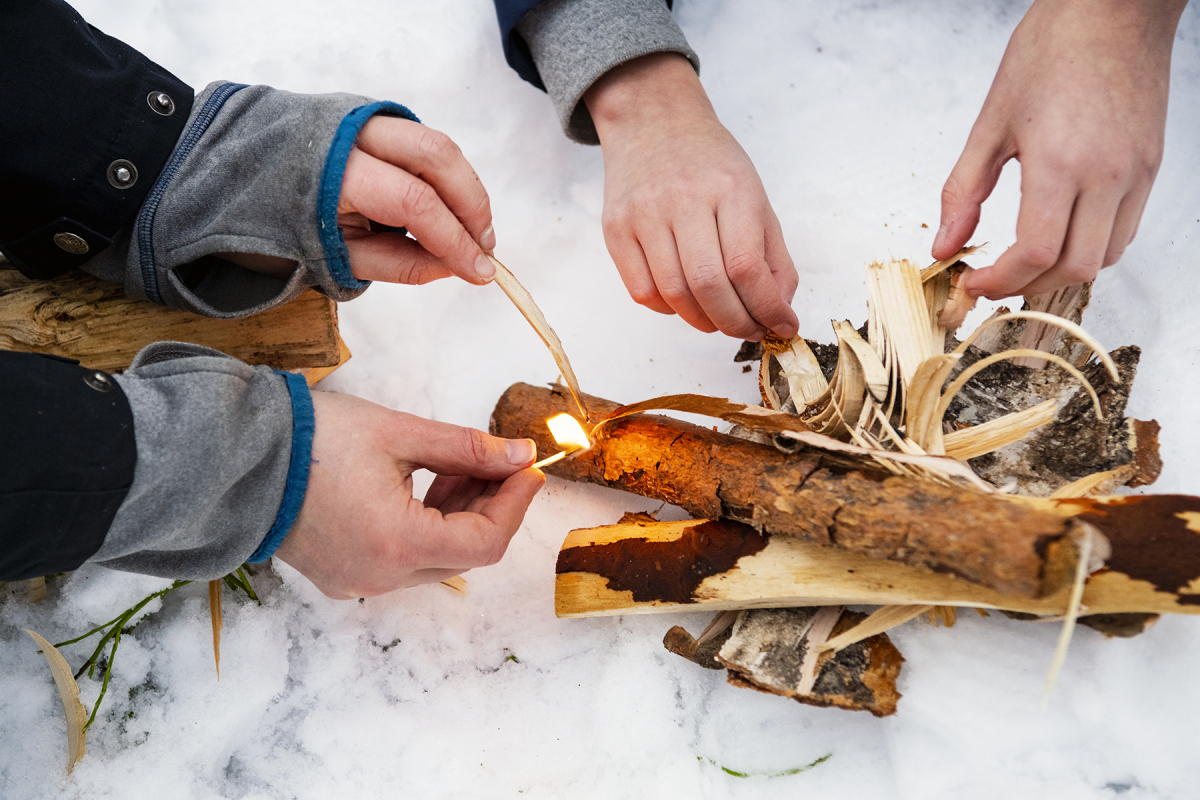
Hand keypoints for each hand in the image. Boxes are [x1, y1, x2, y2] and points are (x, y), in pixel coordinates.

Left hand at [220, 116, 497, 285]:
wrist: (222, 177)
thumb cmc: (272, 226)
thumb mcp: (330, 260)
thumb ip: (396, 263)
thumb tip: (452, 266)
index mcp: (334, 175)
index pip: (416, 204)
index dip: (456, 240)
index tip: (481, 272)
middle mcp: (352, 134)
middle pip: (437, 156)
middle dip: (472, 203)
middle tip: (485, 246)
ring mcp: (360, 118)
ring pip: (435, 142)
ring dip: (464, 186)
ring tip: (474, 231)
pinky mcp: (367, 117)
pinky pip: (419, 141)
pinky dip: (443, 174)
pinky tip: (447, 208)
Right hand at [273, 391, 544, 598]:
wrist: (235, 453)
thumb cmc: (311, 438)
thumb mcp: (400, 433)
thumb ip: (468, 448)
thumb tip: (519, 455)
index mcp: (397, 544)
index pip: (485, 542)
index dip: (516, 505)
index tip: (528, 468)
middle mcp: (380, 577)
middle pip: (463, 554)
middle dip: (491, 506)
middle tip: (501, 461)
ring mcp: (358, 582)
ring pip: (435, 558)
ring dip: (459, 516)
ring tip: (461, 465)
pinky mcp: (342, 575)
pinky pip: (403, 560)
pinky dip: (426, 527)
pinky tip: (427, 485)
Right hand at [584, 53, 798, 340]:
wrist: (652, 119)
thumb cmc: (709, 163)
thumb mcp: (754, 196)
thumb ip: (772, 256)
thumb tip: (779, 311)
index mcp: (730, 189)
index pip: (747, 266)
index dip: (767, 308)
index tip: (780, 325)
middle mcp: (683, 199)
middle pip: (709, 286)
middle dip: (736, 323)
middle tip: (749, 331)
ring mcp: (643, 214)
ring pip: (674, 295)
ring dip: (703, 321)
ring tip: (719, 320)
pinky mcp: (615, 228)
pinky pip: (642, 291)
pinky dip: (668, 309)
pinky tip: (684, 301)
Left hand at [932, 0, 1186, 299]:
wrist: (1115, 8)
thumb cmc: (1054, 49)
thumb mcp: (991, 122)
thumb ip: (964, 192)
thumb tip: (945, 246)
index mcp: (1060, 163)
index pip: (1035, 252)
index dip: (999, 281)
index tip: (972, 283)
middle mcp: (1107, 175)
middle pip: (1074, 268)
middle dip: (1027, 285)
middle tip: (993, 279)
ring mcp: (1136, 173)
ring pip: (1105, 257)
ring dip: (1061, 271)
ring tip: (1024, 261)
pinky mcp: (1151, 166)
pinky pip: (1124, 230)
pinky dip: (1090, 247)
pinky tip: (1060, 234)